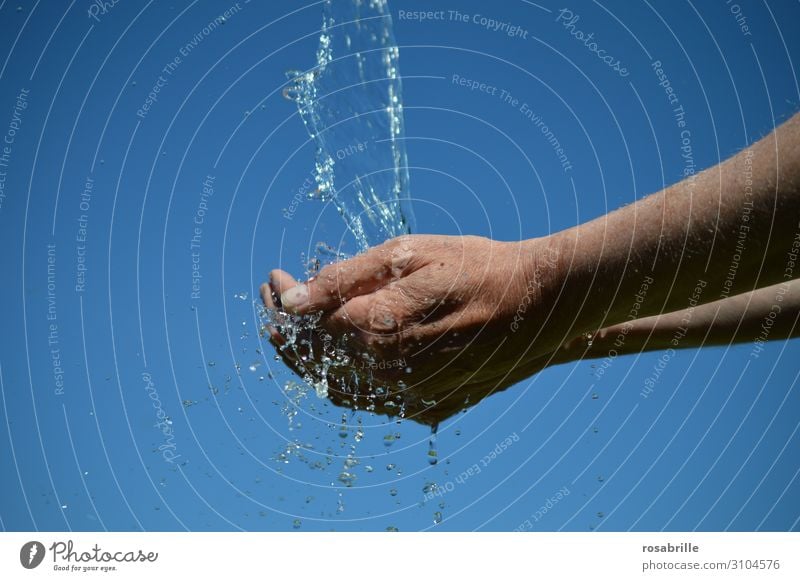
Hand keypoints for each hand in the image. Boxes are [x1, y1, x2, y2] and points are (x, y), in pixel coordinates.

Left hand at [261, 234, 566, 424]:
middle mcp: (388, 373)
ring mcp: (411, 397)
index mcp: (377, 330)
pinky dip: (347, 380)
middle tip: (272, 303)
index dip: (283, 302)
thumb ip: (345, 279)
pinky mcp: (431, 407)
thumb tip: (289, 298)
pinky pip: (373, 402)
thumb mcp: (410, 254)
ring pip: (339, 386)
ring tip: (298, 330)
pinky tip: (342, 358)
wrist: (541, 303)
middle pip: (315, 360)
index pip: (307, 325)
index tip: (273, 278)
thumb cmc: (476, 266)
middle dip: (285, 331)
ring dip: (312, 357)